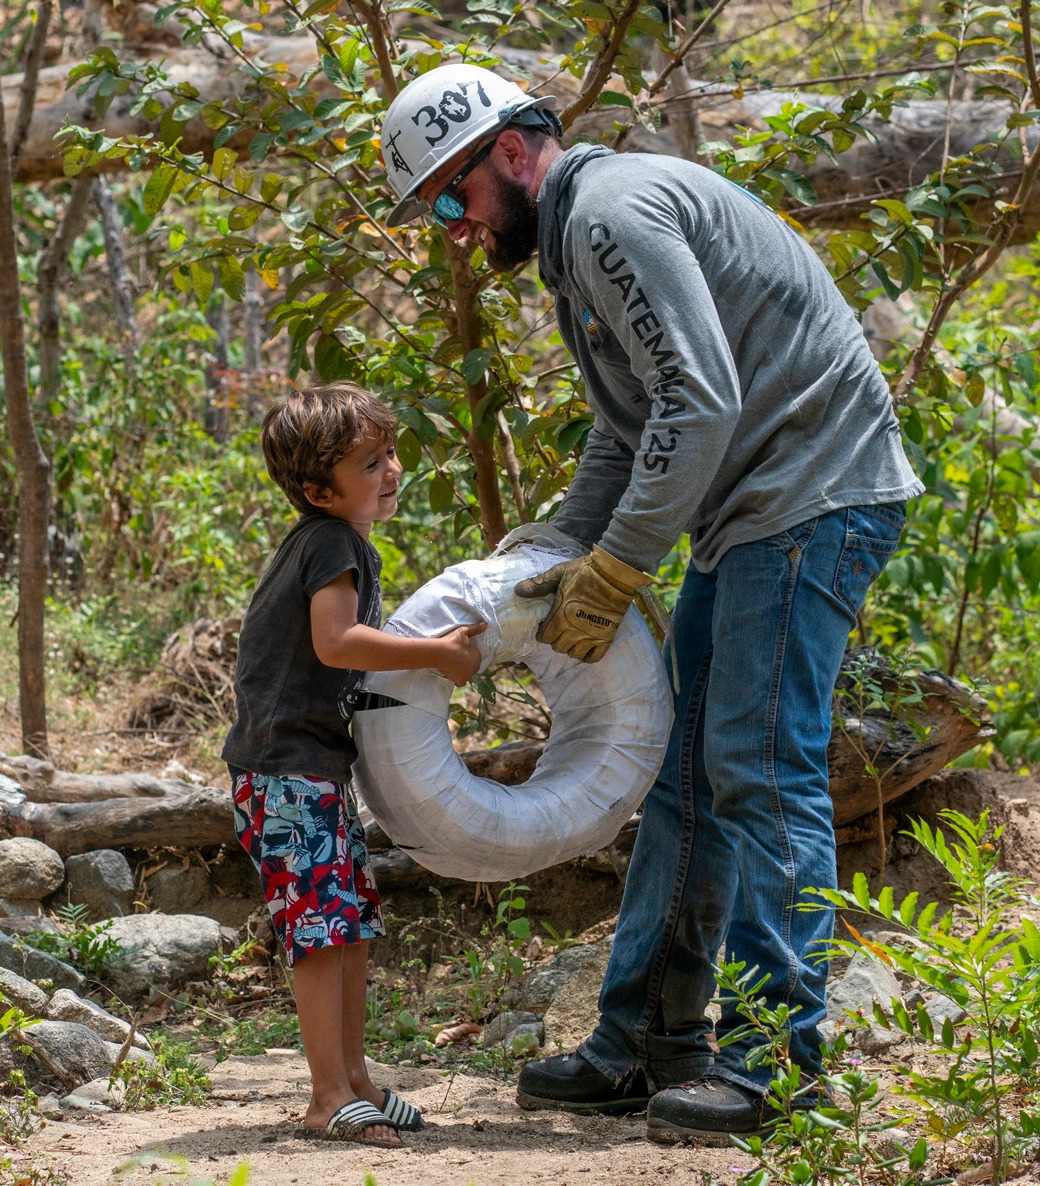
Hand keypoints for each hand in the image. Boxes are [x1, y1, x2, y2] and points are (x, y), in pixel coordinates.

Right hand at [434, 622, 487, 685]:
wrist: (440, 652)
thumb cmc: (453, 641)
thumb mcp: (464, 632)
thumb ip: (475, 629)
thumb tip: (486, 624)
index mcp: (478, 656)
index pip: (475, 656)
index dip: (467, 654)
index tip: (460, 651)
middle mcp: (476, 667)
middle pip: (471, 666)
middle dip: (466, 663)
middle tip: (456, 658)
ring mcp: (468, 675)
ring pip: (467, 674)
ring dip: (462, 671)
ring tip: (453, 665)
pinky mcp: (460, 680)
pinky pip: (461, 682)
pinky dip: (458, 680)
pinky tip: (453, 674)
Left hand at [514, 545, 648, 662]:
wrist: (615, 573)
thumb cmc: (585, 572)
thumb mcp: (559, 573)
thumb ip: (539, 584)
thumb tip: (518, 590)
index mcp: (560, 616)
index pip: (544, 637)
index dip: (543, 633)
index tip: (546, 626)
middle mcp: (574, 630)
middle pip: (558, 647)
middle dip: (556, 639)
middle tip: (559, 629)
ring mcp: (591, 635)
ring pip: (573, 654)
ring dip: (570, 647)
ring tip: (572, 637)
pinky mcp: (606, 637)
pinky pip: (593, 658)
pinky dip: (587, 655)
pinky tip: (585, 646)